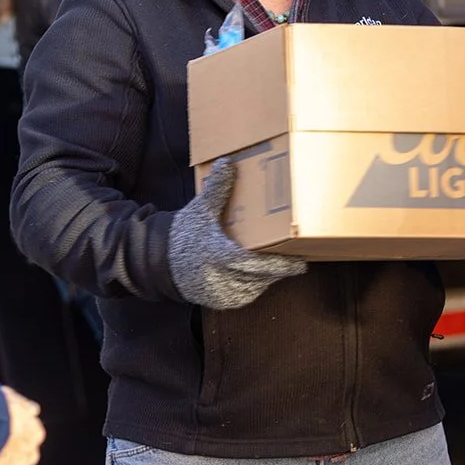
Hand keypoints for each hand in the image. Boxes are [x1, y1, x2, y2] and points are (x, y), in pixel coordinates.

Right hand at [168, 157, 306, 309]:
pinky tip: (266, 269)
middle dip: (280, 266)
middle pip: (260, 276)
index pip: (253, 264)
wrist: (163, 263)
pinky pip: (250, 293)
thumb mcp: (201, 210)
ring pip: (258, 285)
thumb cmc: (186, 235)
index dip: (278, 265)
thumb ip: (217, 189)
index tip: (300, 262)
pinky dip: (259, 282)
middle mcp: (220, 279)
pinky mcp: (224, 303)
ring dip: (271, 274)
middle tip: (301, 252)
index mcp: (216, 255)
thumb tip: (227, 162)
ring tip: (284, 259)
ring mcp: (223, 294)